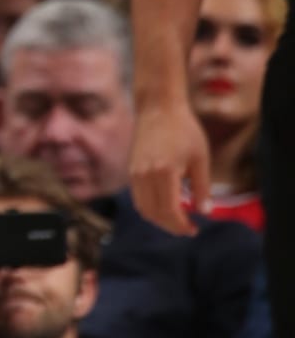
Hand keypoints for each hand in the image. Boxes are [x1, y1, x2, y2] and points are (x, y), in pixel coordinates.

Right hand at [130, 96, 209, 236]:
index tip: (194, 230)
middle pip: (154, 213)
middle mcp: (144, 175)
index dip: (181, 225)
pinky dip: (151, 208)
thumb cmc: (184, 129)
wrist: (158, 108)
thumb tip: (205, 212)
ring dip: (159, 219)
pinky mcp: (131, 170)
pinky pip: (138, 198)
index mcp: (164, 173)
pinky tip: (166, 205)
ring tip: (177, 219)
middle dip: (171, 226)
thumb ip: (202, 187)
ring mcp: (135, 173)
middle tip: (188, 228)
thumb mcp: (200, 158)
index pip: (169, 211)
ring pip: (143, 208)